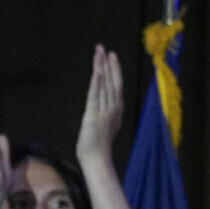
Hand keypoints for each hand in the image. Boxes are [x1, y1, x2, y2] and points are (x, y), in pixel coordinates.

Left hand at [75, 44, 124, 165]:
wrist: (97, 159)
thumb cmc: (99, 147)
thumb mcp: (106, 127)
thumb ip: (107, 114)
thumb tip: (105, 106)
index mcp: (116, 110)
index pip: (116, 86)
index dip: (115, 70)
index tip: (112, 56)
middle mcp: (113, 107)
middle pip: (112, 82)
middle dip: (109, 64)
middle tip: (106, 49)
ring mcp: (104, 110)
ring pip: (104, 85)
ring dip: (102, 68)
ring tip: (100, 53)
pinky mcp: (93, 114)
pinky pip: (95, 95)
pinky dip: (97, 82)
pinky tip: (97, 71)